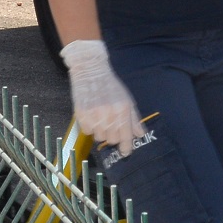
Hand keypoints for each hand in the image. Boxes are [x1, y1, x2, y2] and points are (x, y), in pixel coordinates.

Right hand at [59, 39, 144, 156]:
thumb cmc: (111, 85)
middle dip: (113, 135)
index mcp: (123, 110)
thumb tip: (140, 135)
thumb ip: (134, 119)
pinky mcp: (81, 115)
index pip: (126, 137)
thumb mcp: (127, 99)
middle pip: (112, 140)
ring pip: (99, 137)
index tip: (125, 152)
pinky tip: (92, 116)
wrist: (90, 70)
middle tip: (111, 126)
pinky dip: (90, 127)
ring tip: (101, 118)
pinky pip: (87, 131)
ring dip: (101, 131)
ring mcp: (94, 116)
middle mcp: (109, 115)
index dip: (126, 147)